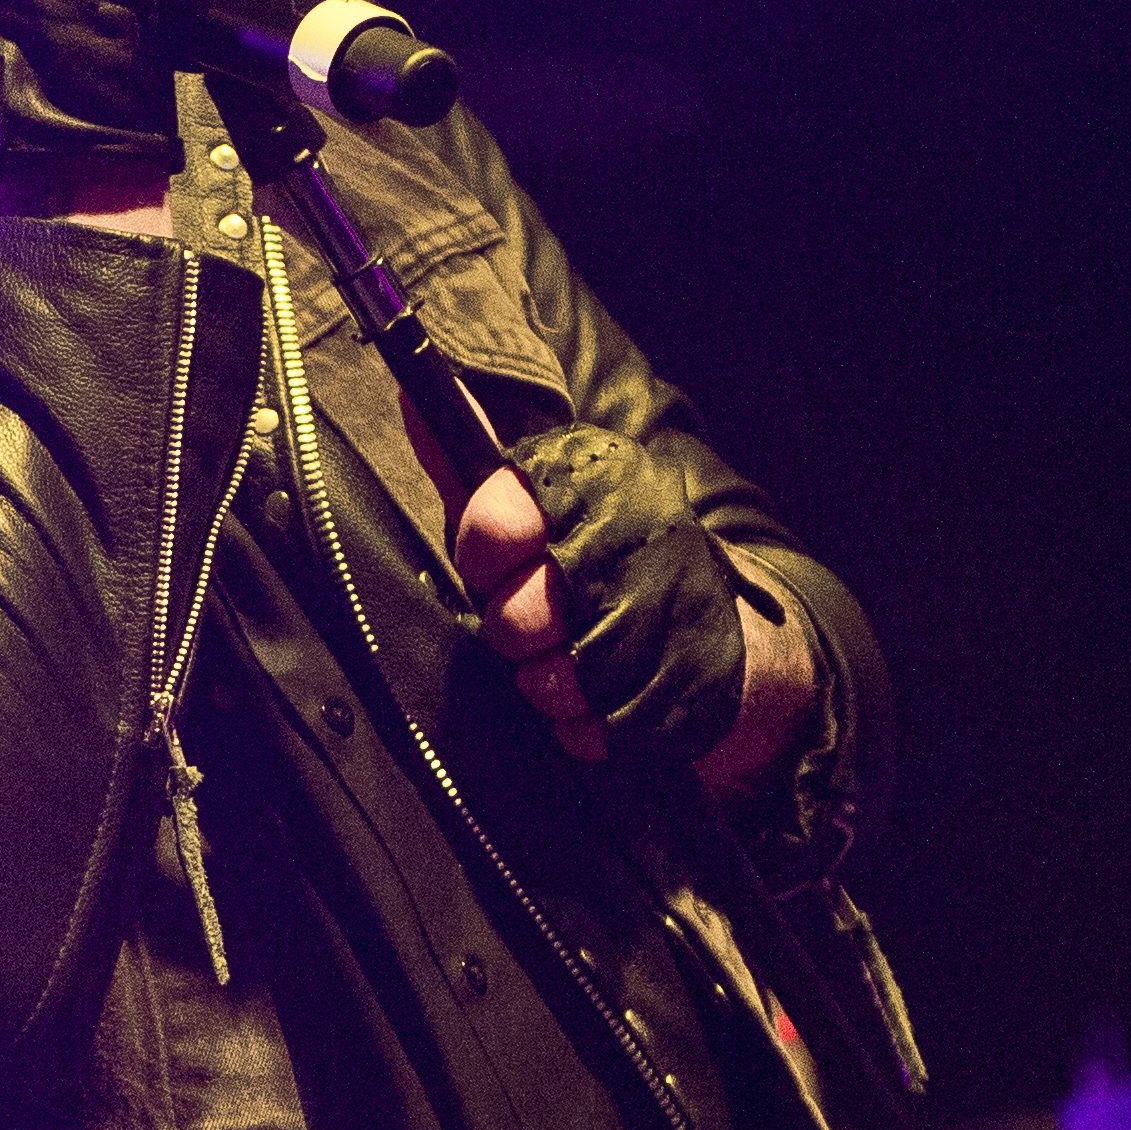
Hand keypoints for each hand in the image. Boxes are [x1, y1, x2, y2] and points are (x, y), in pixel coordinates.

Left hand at [452, 423, 814, 781]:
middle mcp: (634, 547)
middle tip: (531, 620)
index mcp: (599, 483)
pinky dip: (580, 724)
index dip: (480, 555)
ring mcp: (660, 624)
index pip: (496, 523)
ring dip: (543, 680)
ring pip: (549, 682)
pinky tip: (600, 694)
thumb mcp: (540, 497)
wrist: (718, 625)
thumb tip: (412, 396)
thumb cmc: (601, 554)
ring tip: (565, 655)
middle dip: (512, 629)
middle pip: (517, 619)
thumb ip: (469, 460)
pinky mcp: (675, 696)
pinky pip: (585, 732)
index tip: (490, 562)